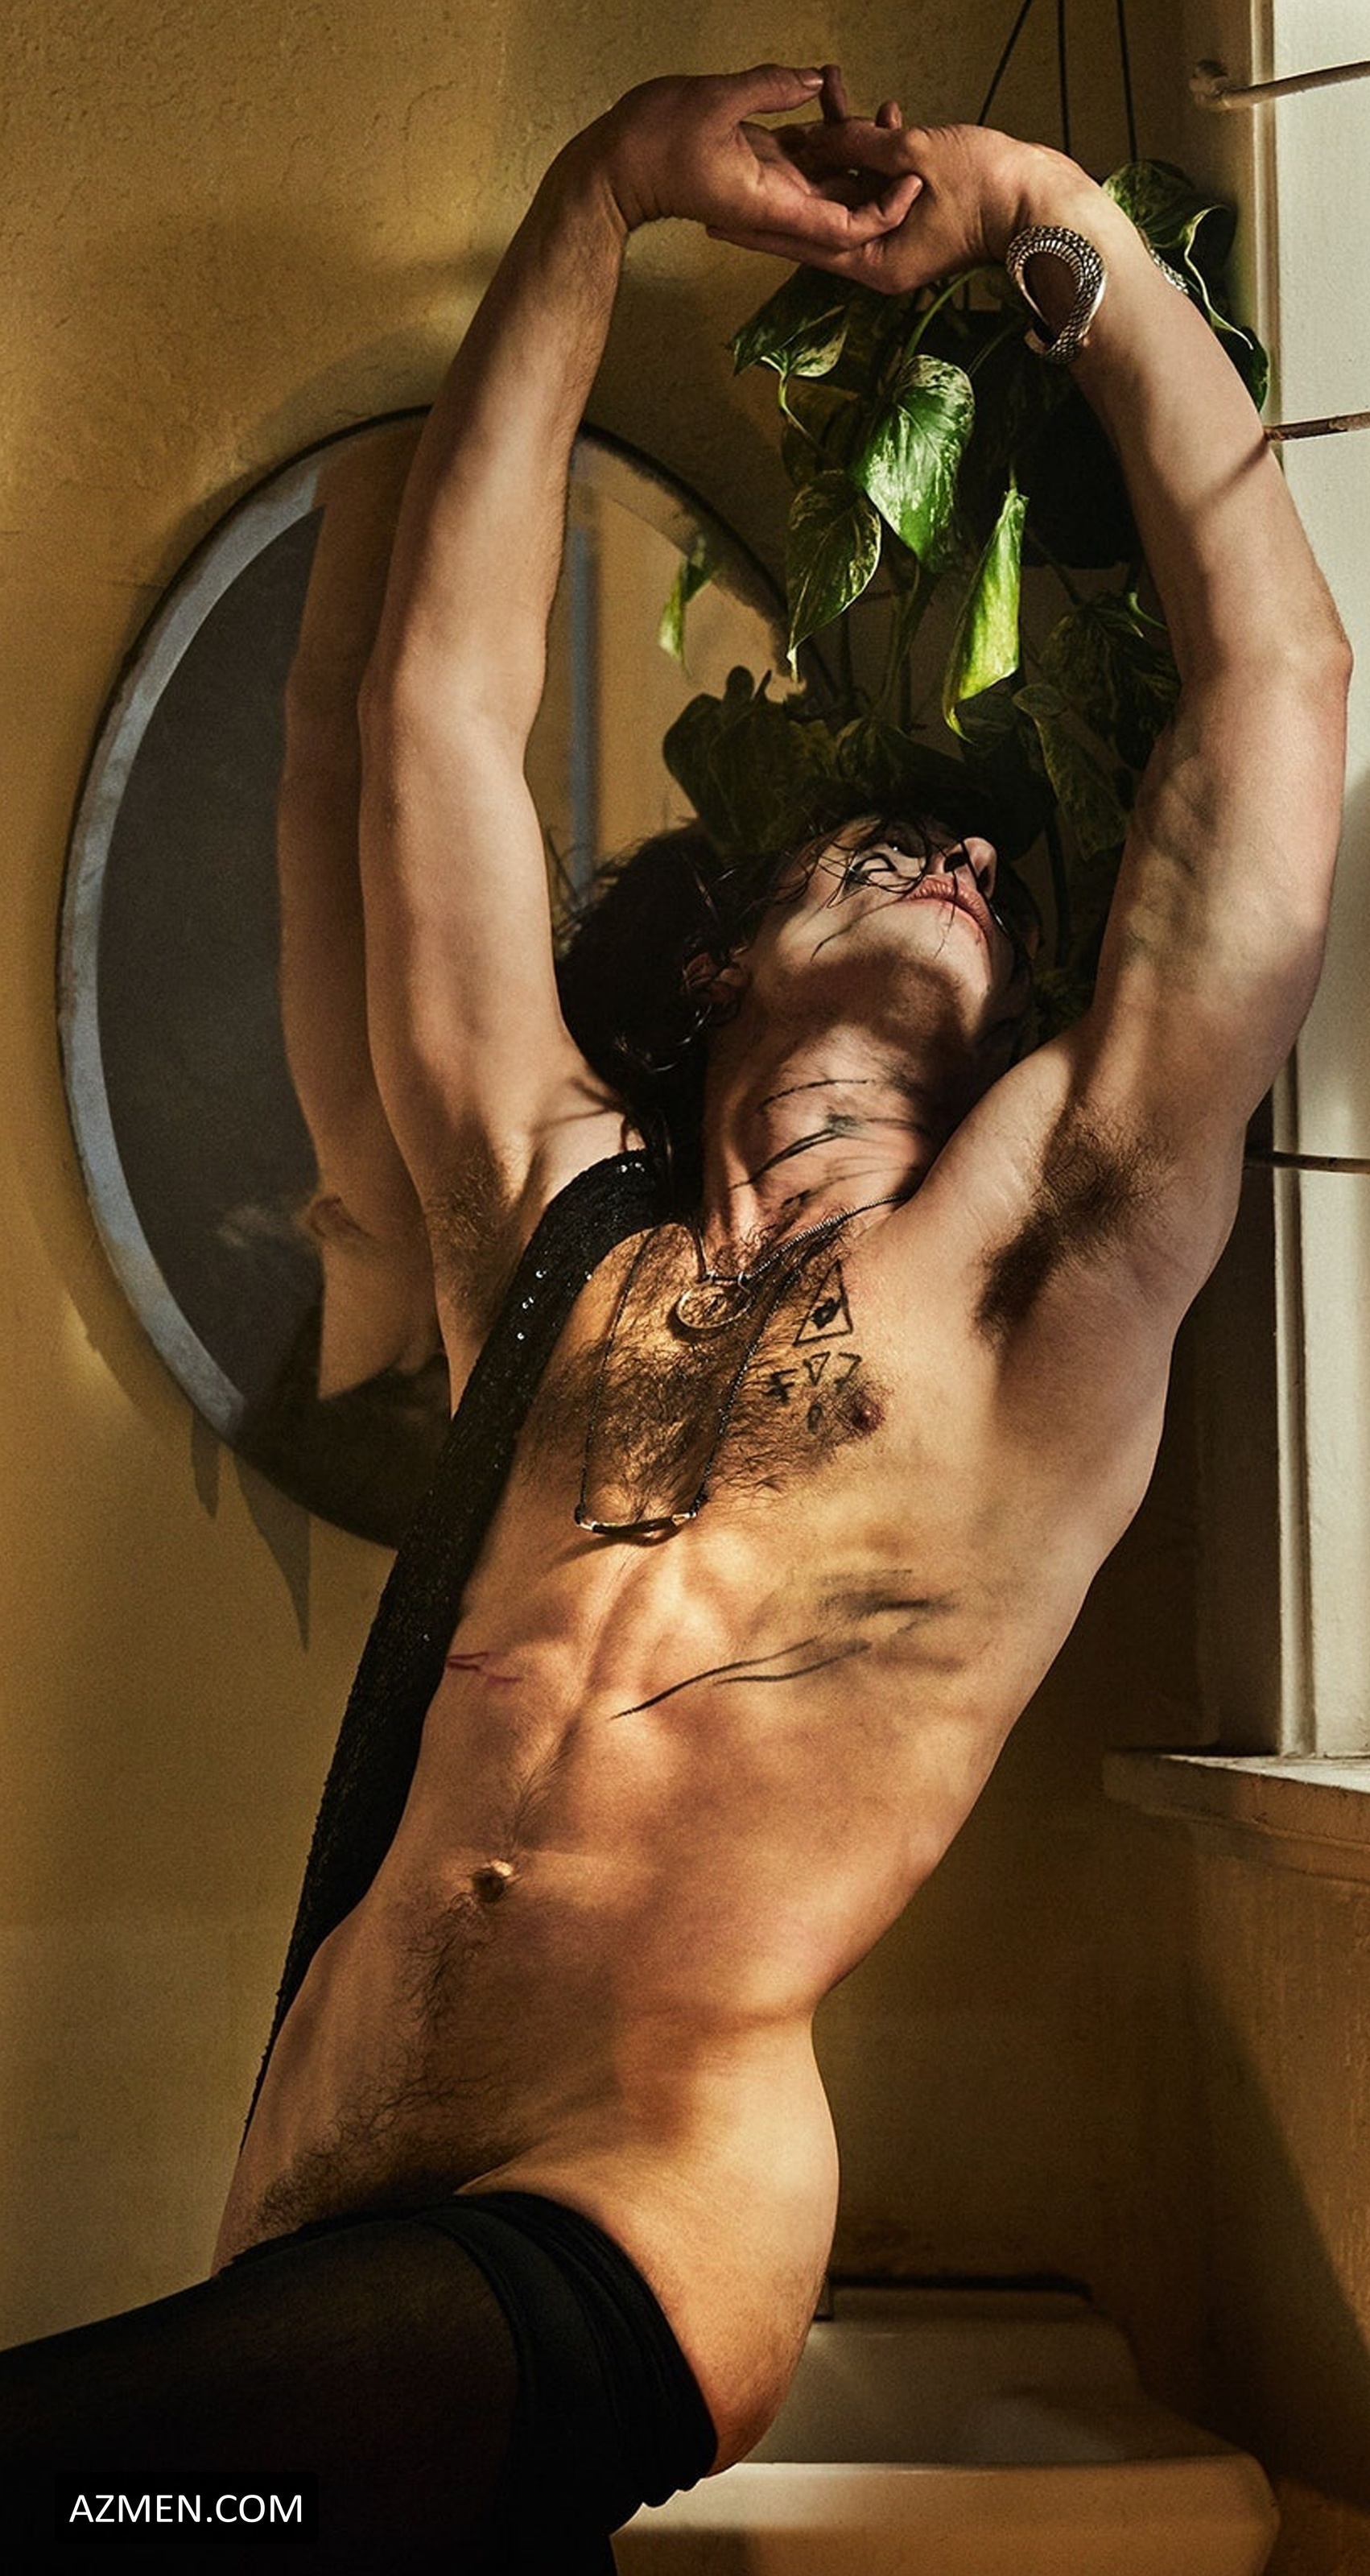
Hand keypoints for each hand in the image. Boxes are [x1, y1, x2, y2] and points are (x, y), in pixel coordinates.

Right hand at [584, 64, 920, 254]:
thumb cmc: (654, 141)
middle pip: (846, 203)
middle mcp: (777, 201)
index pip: (843, 227)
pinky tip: (839, 94)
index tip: (911, 181)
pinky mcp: (760, 162)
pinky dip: (826, 130)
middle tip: (907, 130)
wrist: (616, 163)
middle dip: (879, 175)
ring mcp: (769, 182)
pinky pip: (805, 153)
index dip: (883, 210)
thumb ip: (771, 88)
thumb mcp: (716, 102)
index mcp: (772, 203)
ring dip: (854, 146)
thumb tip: (816, 80)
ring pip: (828, 173)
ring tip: (882, 107)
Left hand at [705, 65, 1068, 289]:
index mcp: (876, 260)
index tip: (717, 222)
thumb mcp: (919, 156)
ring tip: (810, 101)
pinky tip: (861, 106)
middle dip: (786, 183)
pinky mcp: (914, 206)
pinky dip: (870, 144)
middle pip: (818, 217)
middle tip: (733, 172)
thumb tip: (819, 133)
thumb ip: (864, 143)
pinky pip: (878, 176)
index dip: (759, 228)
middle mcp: (880, 252)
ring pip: (849, 186)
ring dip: (834, 143)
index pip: (804, 243)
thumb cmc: (990, 186)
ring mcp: (897, 230)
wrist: (1042, 197)